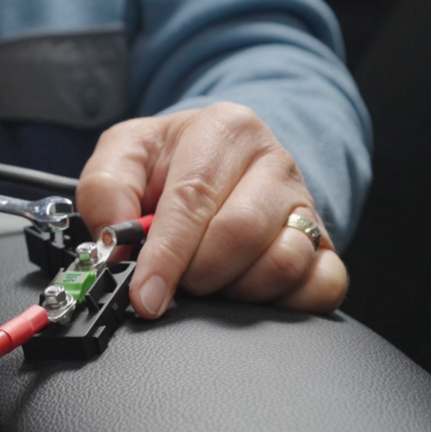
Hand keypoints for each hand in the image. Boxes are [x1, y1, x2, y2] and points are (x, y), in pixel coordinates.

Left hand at [77, 103, 347, 318]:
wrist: (220, 160)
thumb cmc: (172, 162)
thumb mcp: (125, 154)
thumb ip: (105, 188)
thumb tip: (114, 240)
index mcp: (225, 129)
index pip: (194, 198)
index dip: (167, 255)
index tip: (146, 296)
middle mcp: (274, 161)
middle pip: (239, 234)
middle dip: (197, 273)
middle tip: (177, 281)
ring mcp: (305, 203)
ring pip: (283, 264)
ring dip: (237, 289)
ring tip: (212, 279)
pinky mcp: (324, 243)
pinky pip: (325, 284)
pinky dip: (286, 302)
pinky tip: (252, 291)